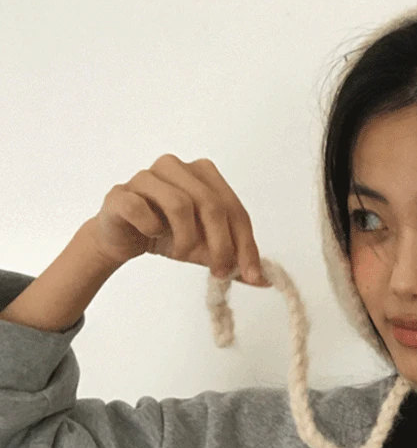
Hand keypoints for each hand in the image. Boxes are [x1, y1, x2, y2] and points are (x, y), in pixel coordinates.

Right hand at [83, 153, 269, 285]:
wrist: (122, 238)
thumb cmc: (167, 235)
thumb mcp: (206, 249)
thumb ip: (233, 259)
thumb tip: (264, 279)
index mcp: (203, 174)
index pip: (234, 209)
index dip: (246, 244)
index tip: (251, 274)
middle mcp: (176, 167)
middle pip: (212, 205)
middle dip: (221, 245)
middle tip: (219, 271)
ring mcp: (146, 177)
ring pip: (180, 205)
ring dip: (186, 239)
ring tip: (180, 252)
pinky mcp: (121, 193)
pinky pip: (141, 210)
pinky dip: (152, 229)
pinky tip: (152, 235)